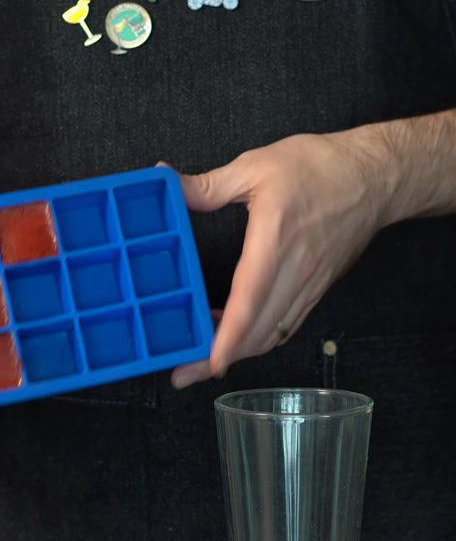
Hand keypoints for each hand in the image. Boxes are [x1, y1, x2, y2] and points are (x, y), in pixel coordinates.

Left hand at [168, 131, 386, 387]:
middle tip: (185, 373)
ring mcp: (309, 284)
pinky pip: (285, 325)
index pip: (251, 298)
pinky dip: (259, 338)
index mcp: (275, 241)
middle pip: (258, 330)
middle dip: (221, 358)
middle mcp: (295, 271)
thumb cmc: (319, 167)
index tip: (211, 362)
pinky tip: (237, 335)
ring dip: (239, 351)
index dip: (230, 335)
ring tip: (204, 358)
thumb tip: (164, 179)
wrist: (377, 177)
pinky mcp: (316, 289)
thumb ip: (206, 184)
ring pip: (272, 333)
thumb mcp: (255, 166)